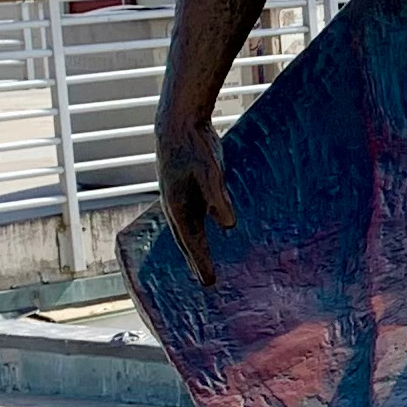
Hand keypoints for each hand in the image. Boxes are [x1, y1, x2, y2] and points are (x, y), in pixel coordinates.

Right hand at [158, 109, 235, 286]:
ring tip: (204, 263)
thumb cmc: (193, 147)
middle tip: (207, 282)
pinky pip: (195, 216)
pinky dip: (201, 229)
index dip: (200, 263)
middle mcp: (177, 206)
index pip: (191, 243)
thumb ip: (218, 198)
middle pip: (186, 241)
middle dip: (196, 261)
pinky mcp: (190, 188)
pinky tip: (211, 230)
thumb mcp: (210, 173)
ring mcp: (182, 197)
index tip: (209, 282)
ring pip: (189, 229)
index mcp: (178, 208)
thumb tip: (229, 225)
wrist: (180, 124)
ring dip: (196, 247)